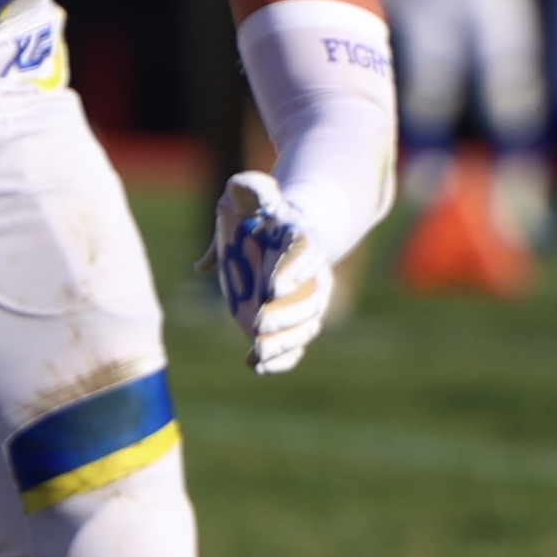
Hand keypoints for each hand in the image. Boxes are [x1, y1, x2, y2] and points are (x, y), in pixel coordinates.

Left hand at [209, 171, 341, 374]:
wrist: (266, 230)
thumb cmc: (254, 209)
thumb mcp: (245, 190)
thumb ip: (249, 190)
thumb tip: (254, 203)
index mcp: (299, 237)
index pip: (305, 253)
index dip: (293, 270)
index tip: (273, 287)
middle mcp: (310, 273)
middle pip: (311, 299)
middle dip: (286, 315)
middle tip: (257, 322)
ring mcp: (302, 300)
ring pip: (307, 327)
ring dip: (284, 342)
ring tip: (256, 351)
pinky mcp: (289, 319)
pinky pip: (296, 346)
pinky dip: (281, 359)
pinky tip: (256, 366)